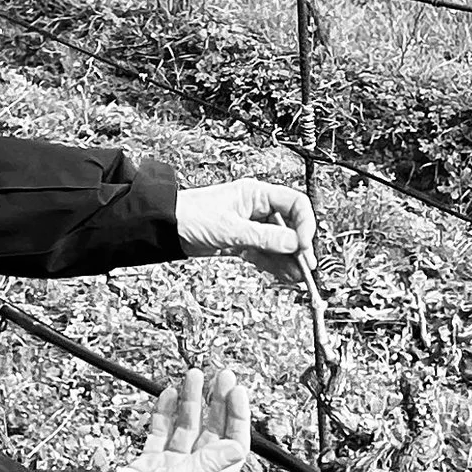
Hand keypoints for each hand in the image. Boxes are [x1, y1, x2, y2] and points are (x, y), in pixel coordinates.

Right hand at [118, 366, 252, 471]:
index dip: (236, 417)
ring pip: (186, 427)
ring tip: (193, 377)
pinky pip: (162, 432)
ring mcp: (170, 467)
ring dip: (190, 402)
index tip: (236, 392)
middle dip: (216, 403)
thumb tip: (238, 447)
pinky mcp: (150, 461)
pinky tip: (170, 396)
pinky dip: (166, 413)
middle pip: (211, 432)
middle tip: (220, 377)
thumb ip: (208, 463)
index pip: (231, 445)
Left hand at [175, 178, 315, 284]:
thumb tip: (294, 244)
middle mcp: (256, 208)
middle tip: (306, 266)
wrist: (165, 228)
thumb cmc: (191, 216)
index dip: (305, 224)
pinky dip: (275, 265)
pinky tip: (286, 275)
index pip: (295, 204)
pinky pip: (265, 253)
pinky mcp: (241, 242)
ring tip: (299, 277)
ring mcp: (250, 226)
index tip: (304, 244)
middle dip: (299, 246)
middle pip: (290, 226)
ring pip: (278, 243)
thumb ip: (265, 237)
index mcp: (256, 194)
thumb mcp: (232, 229)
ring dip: (289, 259)